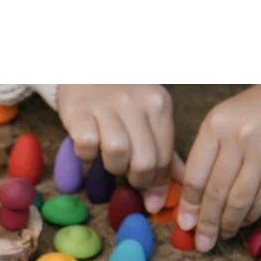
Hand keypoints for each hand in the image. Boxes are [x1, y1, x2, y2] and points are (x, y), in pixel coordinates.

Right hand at [55, 85, 174, 210]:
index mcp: (159, 104)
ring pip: (117, 154)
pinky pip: (87, 146)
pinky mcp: (79, 111)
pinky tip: (90, 147)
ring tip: (111, 161)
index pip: (164, 156)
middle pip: (144, 160)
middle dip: (138, 180)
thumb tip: (182, 186)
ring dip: (114, 167)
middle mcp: (136, 101)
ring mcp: (106, 105)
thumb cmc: (121, 98)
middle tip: (131, 179)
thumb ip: (165, 149)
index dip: (157, 182)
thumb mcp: (150, 115)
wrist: (86, 66)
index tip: (150, 194)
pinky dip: (87, 155)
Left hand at [177, 85, 260, 251]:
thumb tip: (196, 195)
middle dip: (206, 223)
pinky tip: (245, 221)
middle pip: (215, 192)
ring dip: (228, 223)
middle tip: (202, 243)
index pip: (196, 175)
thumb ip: (213, 150)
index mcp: (216, 124)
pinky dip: (251, 213)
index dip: (189, 206)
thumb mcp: (231, 116)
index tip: (185, 224)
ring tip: (222, 235)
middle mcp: (238, 137)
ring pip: (239, 199)